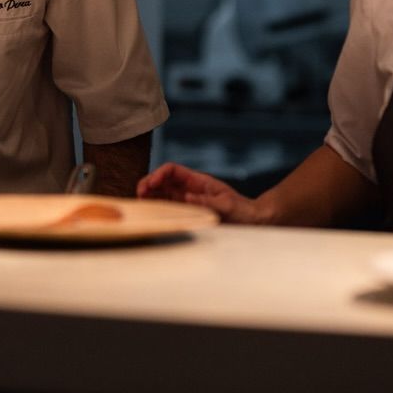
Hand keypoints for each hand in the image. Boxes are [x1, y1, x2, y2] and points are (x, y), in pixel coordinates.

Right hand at [137, 163, 265, 223]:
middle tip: (139, 194)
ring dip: (150, 196)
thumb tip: (186, 196)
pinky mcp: (188, 213)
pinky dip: (157, 208)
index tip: (150, 185)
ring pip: (162, 194)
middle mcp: (190, 189)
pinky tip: (150, 213)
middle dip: (149, 183)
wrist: (253, 221)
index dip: (159, 174)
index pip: (172, 170)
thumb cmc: (242, 211)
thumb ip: (206, 201)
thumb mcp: (226, 205)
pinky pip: (168, 208)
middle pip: (163, 181)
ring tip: (140, 203)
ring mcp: (187, 201)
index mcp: (198, 181)